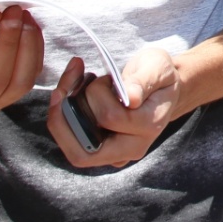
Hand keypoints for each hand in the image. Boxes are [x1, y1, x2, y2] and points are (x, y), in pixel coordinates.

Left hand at [47, 48, 179, 168]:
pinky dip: (63, 121)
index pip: (111, 117)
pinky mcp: (103, 153)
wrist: (161, 90)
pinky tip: (69, 96)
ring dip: (61, 118)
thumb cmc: (158, 75)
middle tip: (70, 81)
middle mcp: (134, 147)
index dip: (98, 92)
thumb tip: (131, 98)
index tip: (106, 76)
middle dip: (66, 114)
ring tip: (69, 86)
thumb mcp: (157, 66)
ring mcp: (117, 155)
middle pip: (86, 149)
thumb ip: (144, 80)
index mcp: (149, 125)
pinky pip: (74, 146)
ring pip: (75, 151)